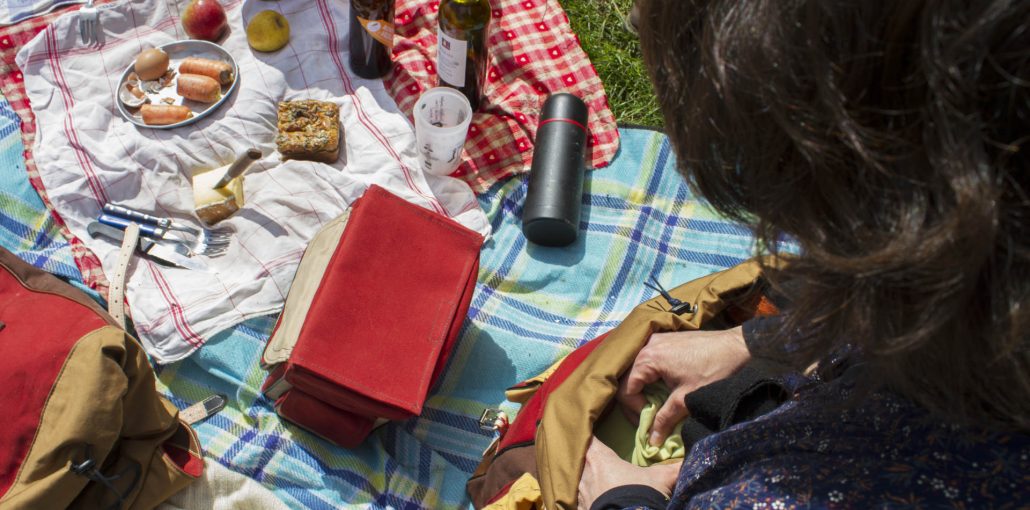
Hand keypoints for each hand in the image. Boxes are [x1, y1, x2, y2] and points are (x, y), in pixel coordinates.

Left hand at [577, 437, 680, 509]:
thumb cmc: (641, 495)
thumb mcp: (662, 478)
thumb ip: (674, 466)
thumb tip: (693, 457)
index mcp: (599, 459)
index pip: (587, 439)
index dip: (586, 433)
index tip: (587, 429)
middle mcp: (585, 475)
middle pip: (577, 459)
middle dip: (583, 458)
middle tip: (589, 456)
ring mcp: (580, 495)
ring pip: (577, 482)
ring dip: (583, 480)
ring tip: (591, 481)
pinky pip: (578, 502)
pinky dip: (584, 501)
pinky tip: (592, 502)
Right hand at [617, 327, 749, 445]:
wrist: (739, 346)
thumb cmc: (713, 371)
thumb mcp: (686, 398)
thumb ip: (665, 419)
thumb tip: (652, 441)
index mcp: (648, 359)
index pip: (626, 389)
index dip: (633, 409)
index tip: (648, 422)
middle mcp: (647, 346)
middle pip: (629, 378)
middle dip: (635, 401)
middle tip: (647, 419)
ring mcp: (656, 339)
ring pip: (638, 369)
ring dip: (643, 389)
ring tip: (655, 405)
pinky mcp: (667, 339)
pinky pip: (649, 360)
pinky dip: (651, 376)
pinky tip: (662, 388)